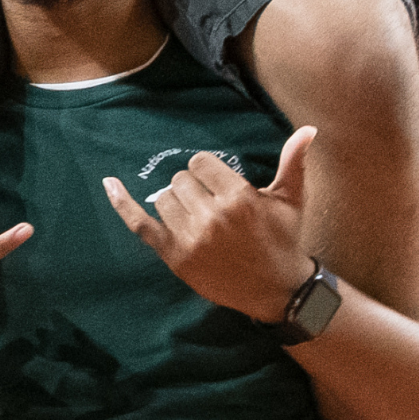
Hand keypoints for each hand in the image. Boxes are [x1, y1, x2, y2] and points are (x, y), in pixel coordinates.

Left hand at [105, 127, 317, 318]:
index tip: (218, 184)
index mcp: (238, 197)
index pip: (200, 163)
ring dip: (176, 202)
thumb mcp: (291, 200)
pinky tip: (110, 183)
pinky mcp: (175, 257)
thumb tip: (309, 129)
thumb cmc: (283, 240)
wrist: (277, 290)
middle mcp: (212, 217)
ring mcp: (190, 238)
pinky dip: (122, 203)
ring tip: (197, 216)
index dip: (207, 171)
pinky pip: (141, 224)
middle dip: (195, 188)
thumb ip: (294, 162)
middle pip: (180, 179)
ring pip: (164, 198)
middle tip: (212, 205)